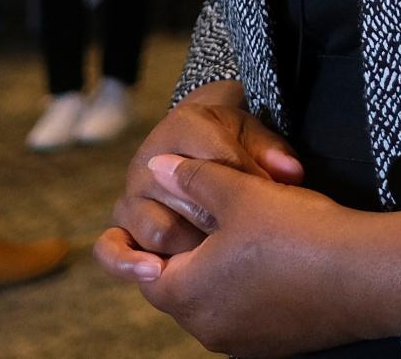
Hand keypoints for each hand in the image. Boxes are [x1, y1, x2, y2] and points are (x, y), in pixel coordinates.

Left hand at [95, 155, 377, 356]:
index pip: (145, 272)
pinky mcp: (273, 344)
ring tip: (244, 233)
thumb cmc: (295, 232)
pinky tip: (274, 257)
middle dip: (190, 252)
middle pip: (180, 288)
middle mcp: (208, 329)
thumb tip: (159, 168)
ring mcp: (242, 342)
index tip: (161, 218)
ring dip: (220, 271)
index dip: (148, 242)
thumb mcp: (239, 191)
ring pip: (214, 301)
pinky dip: (248, 288)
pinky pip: (246, 314)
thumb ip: (194, 178)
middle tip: (207, 218)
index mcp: (188, 296)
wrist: (362, 275)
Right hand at [102, 84, 303, 261]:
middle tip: (248, 234)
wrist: (198, 140)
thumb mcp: (254, 134)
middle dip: (223, 219)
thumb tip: (291, 175)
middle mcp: (149, 159)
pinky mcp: (120, 225)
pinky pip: (109, 248)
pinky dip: (128, 263)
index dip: (250, 181)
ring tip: (217, 254)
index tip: (277, 197)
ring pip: (156, 230)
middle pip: (188, 200)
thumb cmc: (232, 139)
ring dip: (190, 246)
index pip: (218, 159)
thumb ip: (272, 152)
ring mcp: (131, 194)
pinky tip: (155, 273)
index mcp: (183, 126)